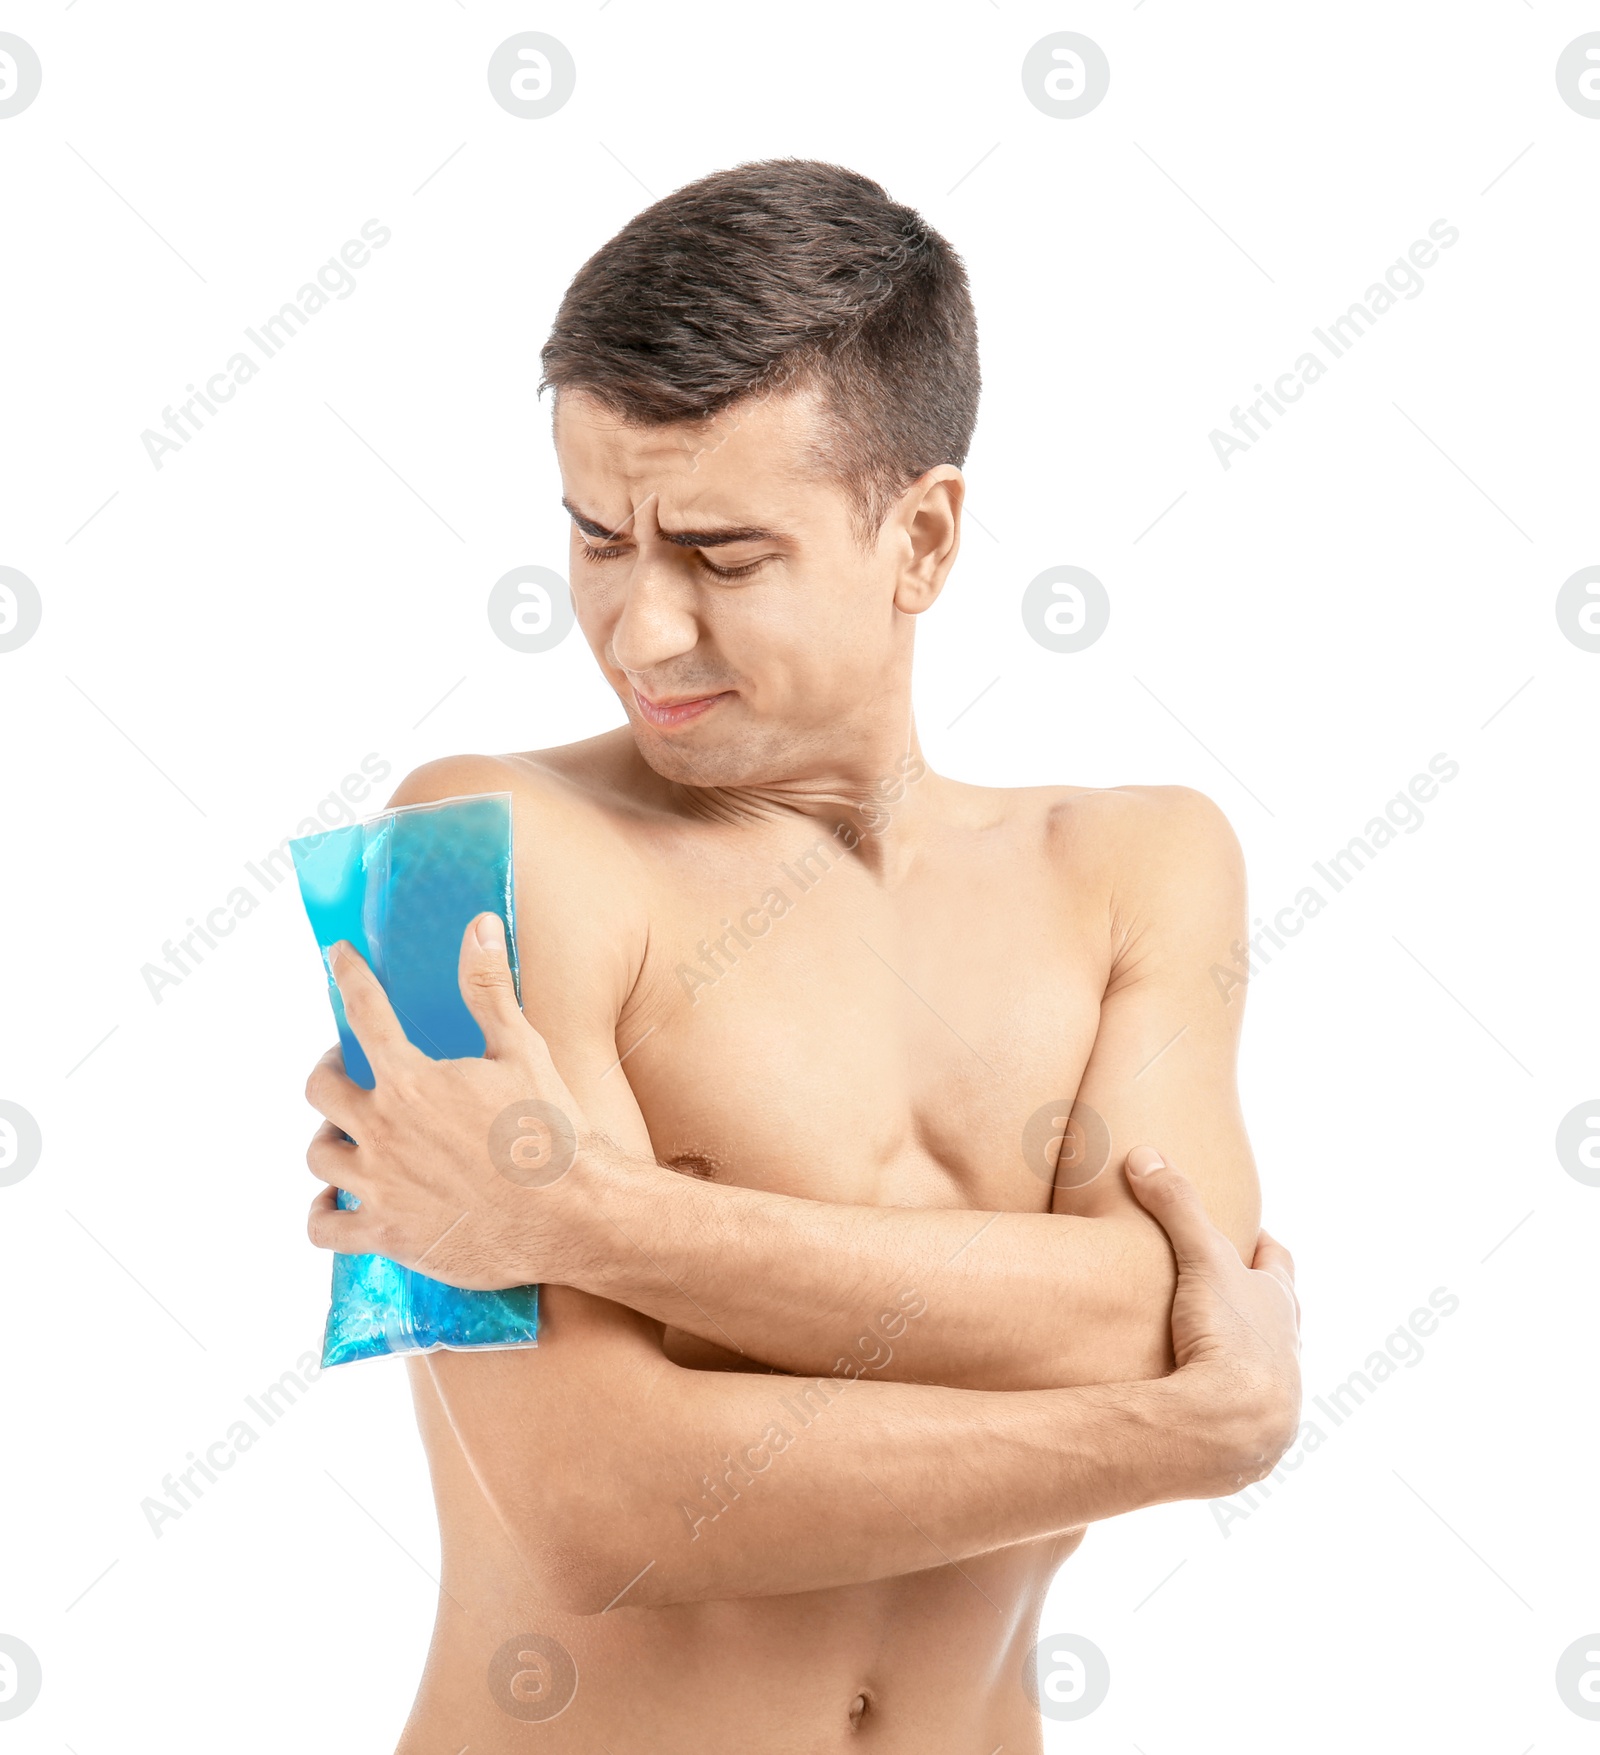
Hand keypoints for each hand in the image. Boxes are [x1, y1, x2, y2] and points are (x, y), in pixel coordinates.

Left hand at [303, 913, 606, 1289]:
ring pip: (319, 1155)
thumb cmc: (552, 1133)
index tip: (339, 959)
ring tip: (348, 1131)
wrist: (573, 1216)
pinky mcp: (387, 1236)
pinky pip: (324, 1227)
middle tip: (347, 1067)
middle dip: (330, 1070)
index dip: (349, 977)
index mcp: (412, 1080)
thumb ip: (489, 989)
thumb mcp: (524, 1050)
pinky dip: (323, 1211)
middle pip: (321, 1089)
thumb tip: (480, 926)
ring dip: (329, 1135)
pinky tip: (335, 1199)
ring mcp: (380, 1187)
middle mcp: (383, 1131)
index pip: (364, 1012)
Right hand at [1124, 1145, 1301, 1494]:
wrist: (1233, 1427)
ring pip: (1264, 1367)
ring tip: (1208, 1353)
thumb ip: (1175, 1205)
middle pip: (1278, 1317)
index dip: (1261, 1246)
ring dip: (1241, 1357)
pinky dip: (1222, 1402)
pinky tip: (1197, 1407)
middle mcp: (1286, 1350)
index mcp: (1278, 1303)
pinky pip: (1237, 1410)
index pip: (1278, 1263)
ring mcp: (1273, 1397)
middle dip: (1255, 1303)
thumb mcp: (1201, 1257)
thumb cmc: (1228, 1336)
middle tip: (1224, 1290)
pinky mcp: (1250, 1438)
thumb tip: (1143, 1156)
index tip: (1246, 1233)